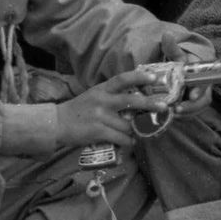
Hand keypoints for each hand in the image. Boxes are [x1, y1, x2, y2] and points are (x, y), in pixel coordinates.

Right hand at [55, 68, 171, 147]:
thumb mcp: (95, 95)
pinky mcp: (98, 132)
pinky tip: (129, 142)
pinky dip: (128, 142)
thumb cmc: (80, 110)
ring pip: (128, 125)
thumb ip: (112, 95)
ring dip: (134, 131)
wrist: (57, 124)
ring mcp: (100, 116)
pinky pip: (121, 138)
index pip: (122, 79)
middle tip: (163, 107)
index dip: (139, 76)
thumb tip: (138, 98)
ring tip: (135, 133)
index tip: (154, 77)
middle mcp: (102, 100)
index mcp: (102, 89)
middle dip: (150, 104)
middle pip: (131, 100)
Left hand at [160, 34, 215, 117]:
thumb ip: (172, 47)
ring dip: (186, 113)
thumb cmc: (178, 61)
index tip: (191, 96)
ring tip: (171, 115)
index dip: (200, 90)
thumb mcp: (175, 54)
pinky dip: (182, 116)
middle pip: (204, 100)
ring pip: (197, 108)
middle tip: (177, 110)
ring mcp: (199, 96)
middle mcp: (204, 85)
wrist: (179, 69)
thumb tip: (167, 34)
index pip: (206, 82)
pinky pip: (190, 112)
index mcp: (203, 73)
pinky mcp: (192, 105)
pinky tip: (170, 116)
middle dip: (192, 107)